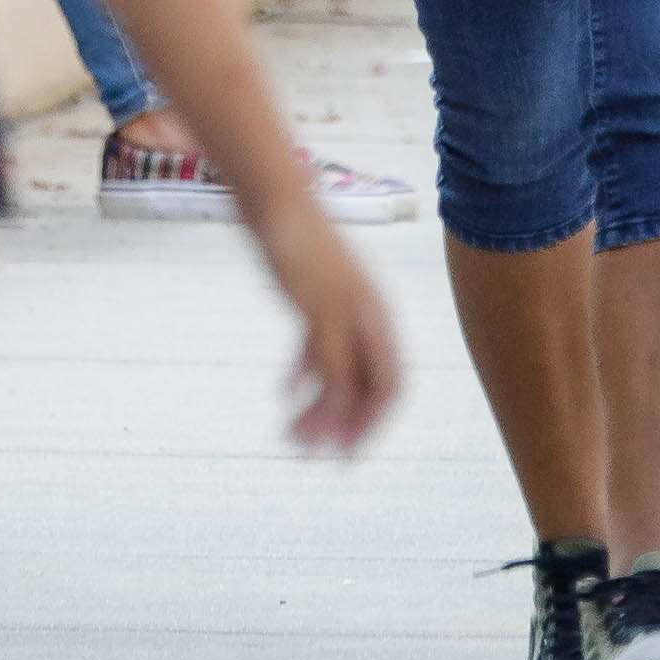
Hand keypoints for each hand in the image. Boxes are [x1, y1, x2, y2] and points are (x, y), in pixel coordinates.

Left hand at [245, 209, 403, 452]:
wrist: (273, 202)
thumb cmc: (300, 251)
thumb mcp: (319, 313)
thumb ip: (334, 360)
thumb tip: (344, 409)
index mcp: (377, 321)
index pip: (387, 386)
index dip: (369, 425)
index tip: (345, 457)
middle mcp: (366, 318)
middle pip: (363, 384)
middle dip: (339, 422)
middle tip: (308, 453)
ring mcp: (340, 310)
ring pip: (337, 370)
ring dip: (316, 404)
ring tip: (289, 432)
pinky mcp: (313, 301)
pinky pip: (315, 350)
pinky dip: (302, 374)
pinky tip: (283, 392)